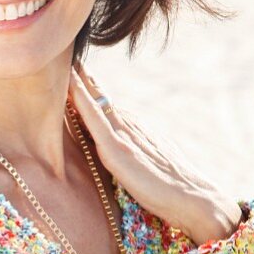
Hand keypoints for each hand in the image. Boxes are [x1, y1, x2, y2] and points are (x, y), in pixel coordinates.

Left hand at [68, 62, 243, 246]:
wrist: (192, 199)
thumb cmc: (170, 190)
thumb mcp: (145, 164)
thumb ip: (130, 154)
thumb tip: (114, 154)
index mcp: (133, 129)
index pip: (105, 104)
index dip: (89, 87)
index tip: (73, 68)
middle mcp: (128, 125)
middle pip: (98, 96)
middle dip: (81, 76)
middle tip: (64, 54)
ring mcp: (123, 134)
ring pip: (94, 100)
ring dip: (77, 81)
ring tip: (61, 59)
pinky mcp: (117, 148)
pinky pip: (94, 118)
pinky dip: (81, 99)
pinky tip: (70, 85)